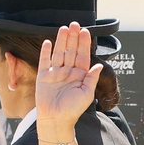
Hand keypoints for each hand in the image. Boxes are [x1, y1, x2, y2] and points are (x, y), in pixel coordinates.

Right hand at [35, 23, 101, 140]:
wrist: (56, 119)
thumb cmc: (72, 109)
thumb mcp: (86, 93)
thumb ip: (92, 78)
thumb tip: (99, 66)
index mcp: (80, 76)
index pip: (83, 56)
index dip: (84, 44)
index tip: (85, 32)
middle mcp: (68, 72)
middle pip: (71, 51)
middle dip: (73, 38)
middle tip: (75, 24)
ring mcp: (56, 73)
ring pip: (59, 53)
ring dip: (62, 40)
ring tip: (64, 28)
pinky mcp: (44, 76)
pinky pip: (45, 61)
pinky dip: (46, 52)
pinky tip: (49, 42)